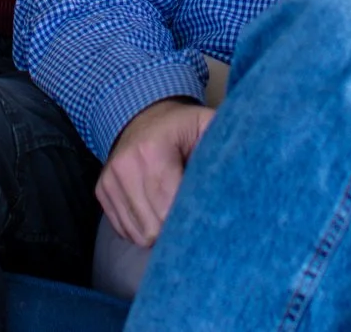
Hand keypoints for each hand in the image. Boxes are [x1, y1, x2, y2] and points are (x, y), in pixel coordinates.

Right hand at [98, 96, 214, 246]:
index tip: (208, 222)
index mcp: (153, 152)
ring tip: (175, 214)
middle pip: (154, 227)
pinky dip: (143, 229)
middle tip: (194, 220)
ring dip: (160, 233)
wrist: (142, 115)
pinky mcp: (102, 192)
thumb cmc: (182, 126)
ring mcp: (109, 181)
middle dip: (177, 230)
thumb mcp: (207, 125)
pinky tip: (157, 212)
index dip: (191, 220)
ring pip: (139, 234)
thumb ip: (225, 147)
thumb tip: (249, 176)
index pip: (171, 207)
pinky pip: (125, 231)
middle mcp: (125, 167)